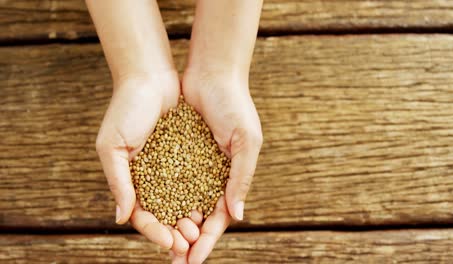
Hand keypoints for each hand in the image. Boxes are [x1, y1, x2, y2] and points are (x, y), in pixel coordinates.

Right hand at [96, 72, 196, 254]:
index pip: (143, 216)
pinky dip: (201, 196)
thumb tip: (122, 218)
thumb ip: (118, 182)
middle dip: (176, 232)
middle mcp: (151, 177)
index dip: (155, 232)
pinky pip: (196, 180)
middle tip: (189, 245)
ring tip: (201, 229)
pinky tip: (210, 207)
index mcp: (130, 179)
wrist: (150, 76)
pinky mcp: (188, 154)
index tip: (170, 242)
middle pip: (165, 214)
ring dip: (190, 219)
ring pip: (182, 202)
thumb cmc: (126, 109)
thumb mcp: (112, 146)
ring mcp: (171, 167)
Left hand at [171, 70, 262, 262]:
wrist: (211, 74)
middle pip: (198, 216)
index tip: (193, 259)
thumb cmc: (234, 106)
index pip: (219, 218)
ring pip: (181, 203)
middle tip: (173, 258)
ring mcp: (193, 166)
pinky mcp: (175, 153)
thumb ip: (241, 178)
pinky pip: (166, 180)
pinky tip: (150, 213)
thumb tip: (236, 215)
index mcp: (232, 177)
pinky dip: (161, 199)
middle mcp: (212, 176)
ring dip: (172, 224)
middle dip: (187, 239)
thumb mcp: (246, 142)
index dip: (207, 240)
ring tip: (161, 243)